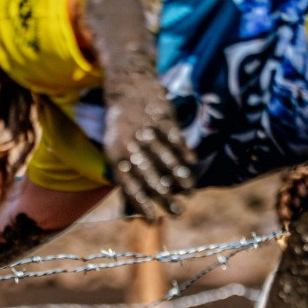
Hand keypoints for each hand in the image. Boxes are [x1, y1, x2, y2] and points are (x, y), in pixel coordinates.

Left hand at [103, 74, 194, 222]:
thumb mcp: (115, 152)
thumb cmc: (121, 129)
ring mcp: (147, 130)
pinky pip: (175, 140)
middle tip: (177, 213)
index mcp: (115, 156)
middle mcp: (130, 144)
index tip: (152, 220)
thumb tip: (128, 216)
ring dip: (179, 178)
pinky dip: (184, 154)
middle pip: (149, 175)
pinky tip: (192, 166)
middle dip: (164, 197)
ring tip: (189, 192)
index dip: (140, 203)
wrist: (129, 87)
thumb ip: (124, 180)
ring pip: (166, 159)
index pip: (128, 185)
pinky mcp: (163, 117)